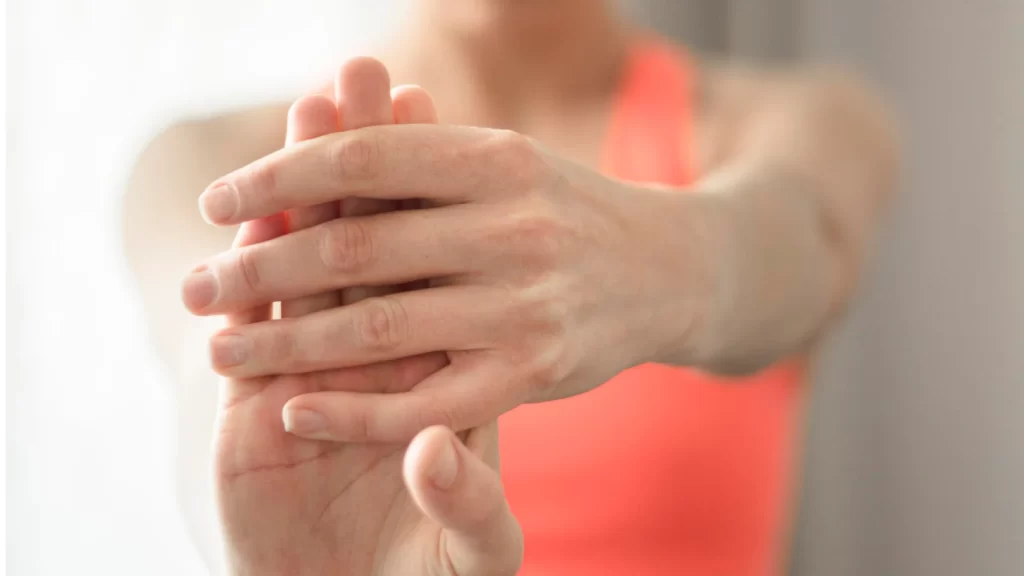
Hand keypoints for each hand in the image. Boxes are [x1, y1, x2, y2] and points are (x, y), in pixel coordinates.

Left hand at [212, 59, 520, 574]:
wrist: (671, 271)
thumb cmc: (566, 212)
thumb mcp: (505, 164)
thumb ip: (420, 160)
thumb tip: (310, 145)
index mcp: (498, 157)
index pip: (361, 159)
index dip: (278, 178)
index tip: (216, 203)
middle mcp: (513, 226)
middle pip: (354, 247)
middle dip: (257, 269)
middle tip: (192, 289)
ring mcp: (525, 306)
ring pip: (376, 329)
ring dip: (283, 342)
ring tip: (220, 349)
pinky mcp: (533, 376)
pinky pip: (424, 404)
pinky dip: (350, 411)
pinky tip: (291, 410)